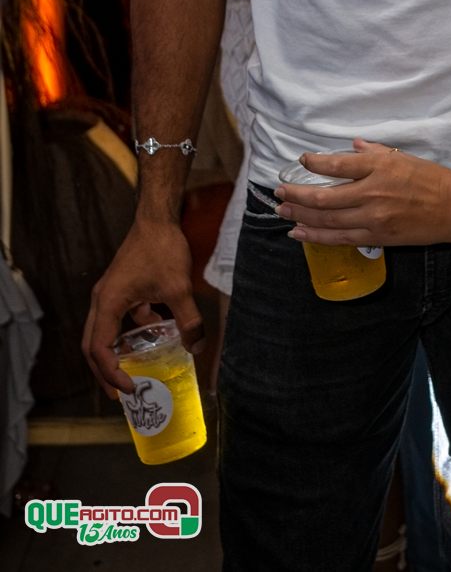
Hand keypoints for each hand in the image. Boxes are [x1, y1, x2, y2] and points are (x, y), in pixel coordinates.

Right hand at [83, 219, 202, 397]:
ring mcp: (109, 293)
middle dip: (104, 372)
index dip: (111, 374)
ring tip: (133, 371)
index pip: (99, 350)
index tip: (130, 388)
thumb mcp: (179, 289)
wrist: (157, 218)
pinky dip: (131, 331)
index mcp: (107, 304)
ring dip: (115, 353)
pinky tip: (155, 331)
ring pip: (104, 332)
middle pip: (92, 346)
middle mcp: (101, 301)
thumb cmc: (161, 249)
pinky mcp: (121, 287)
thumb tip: (196, 348)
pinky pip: (119, 317)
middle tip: (121, 393)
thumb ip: (188, 320)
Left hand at [274, 140, 450, 247]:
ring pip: (326, 221)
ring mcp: (372, 218)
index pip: (337, 165)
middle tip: (278, 192)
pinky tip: (300, 234)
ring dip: (300, 217)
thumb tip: (353, 147)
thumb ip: (374, 152)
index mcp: (378, 167)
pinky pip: (339, 238)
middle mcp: (371, 193)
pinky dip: (316, 236)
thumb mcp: (402, 158)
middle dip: (296, 195)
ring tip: (282, 212)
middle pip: (323, 197)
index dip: (314, 163)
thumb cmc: (431, 178)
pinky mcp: (376, 238)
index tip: (302, 161)